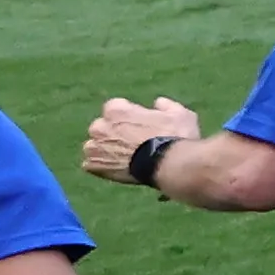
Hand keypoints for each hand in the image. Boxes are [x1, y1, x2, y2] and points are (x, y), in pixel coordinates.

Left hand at [82, 93, 200, 182]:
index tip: (140, 126)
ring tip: (126, 160)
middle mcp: (100, 125)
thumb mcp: (180, 114)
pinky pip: (93, 165)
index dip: (129, 118)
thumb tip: (159, 103)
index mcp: (116, 109)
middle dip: (114, 134)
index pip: (116, 108)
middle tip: (133, 145)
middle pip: (103, 128)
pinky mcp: (94, 166)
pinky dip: (103, 168)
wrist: (169, 165)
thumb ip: (166, 106)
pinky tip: (120, 171)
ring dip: (106, 151)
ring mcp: (94, 147)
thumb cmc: (175, 136)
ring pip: (95, 147)